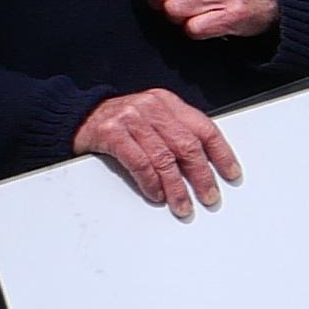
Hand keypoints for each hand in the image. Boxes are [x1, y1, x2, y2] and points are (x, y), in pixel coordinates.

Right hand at [77, 88, 241, 211]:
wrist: (77, 116)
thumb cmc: (119, 122)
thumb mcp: (151, 119)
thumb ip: (174, 133)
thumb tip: (203, 165)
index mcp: (167, 103)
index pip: (204, 128)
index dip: (221, 153)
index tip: (231, 174)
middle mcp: (152, 107)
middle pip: (187, 145)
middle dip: (201, 176)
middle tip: (209, 196)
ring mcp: (131, 118)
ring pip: (164, 158)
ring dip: (176, 187)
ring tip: (182, 205)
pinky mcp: (111, 133)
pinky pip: (139, 163)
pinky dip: (150, 183)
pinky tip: (157, 195)